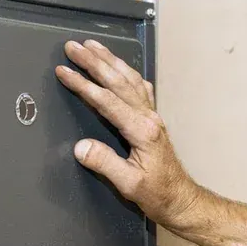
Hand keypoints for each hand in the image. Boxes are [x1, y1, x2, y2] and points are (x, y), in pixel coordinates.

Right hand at [55, 40, 204, 230]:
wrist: (181, 199)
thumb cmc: (158, 194)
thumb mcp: (128, 184)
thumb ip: (104, 163)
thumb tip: (81, 147)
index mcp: (141, 130)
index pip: (106, 100)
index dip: (83, 84)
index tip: (64, 72)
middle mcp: (148, 118)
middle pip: (117, 81)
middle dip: (93, 61)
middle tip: (73, 47)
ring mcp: (152, 117)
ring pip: (129, 79)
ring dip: (110, 60)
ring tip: (92, 46)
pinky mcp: (152, 121)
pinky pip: (139, 88)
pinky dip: (127, 72)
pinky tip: (121, 67)